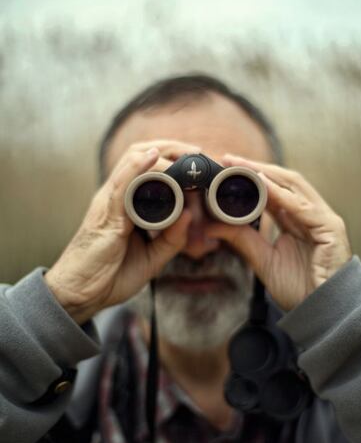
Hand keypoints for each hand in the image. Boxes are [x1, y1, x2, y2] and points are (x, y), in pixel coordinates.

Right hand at [45, 140, 200, 323]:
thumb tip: (189, 214)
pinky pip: (121, 184)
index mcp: (125, 204)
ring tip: (187, 154)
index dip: (172, 159)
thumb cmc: (110, 276)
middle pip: (140, 155)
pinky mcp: (106, 215)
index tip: (198, 163)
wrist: (79, 295)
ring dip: (162, 154)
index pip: (147, 168)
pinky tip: (154, 157)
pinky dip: (138, 167)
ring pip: (133, 162)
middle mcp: (116, 197)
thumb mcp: (151, 258)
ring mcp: (109, 203)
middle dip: (171, 148)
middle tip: (198, 152)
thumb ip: (171, 239)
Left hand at [205, 154, 351, 310]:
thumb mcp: (263, 261)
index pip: (273, 191)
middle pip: (284, 182)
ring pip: (294, 186)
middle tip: (229, 159)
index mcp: (297, 221)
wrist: (323, 314)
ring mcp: (323, 219)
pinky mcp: (330, 228)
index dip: (251, 178)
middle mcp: (311, 215)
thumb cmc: (299, 289)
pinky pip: (302, 206)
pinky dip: (281, 194)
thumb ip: (243, 241)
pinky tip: (261, 185)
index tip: (225, 169)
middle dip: (256, 168)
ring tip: (241, 166)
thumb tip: (213, 226)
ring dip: (266, 174)